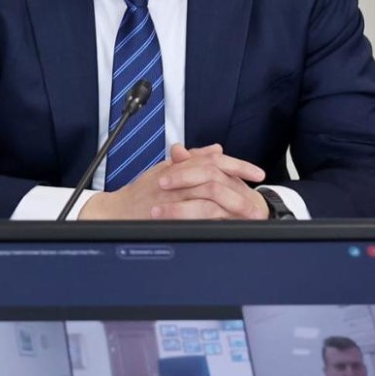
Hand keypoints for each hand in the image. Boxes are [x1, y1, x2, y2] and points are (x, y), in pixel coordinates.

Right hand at [79, 143, 267, 220]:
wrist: (115, 212)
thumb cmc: (139, 193)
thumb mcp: (165, 169)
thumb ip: (190, 159)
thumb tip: (216, 149)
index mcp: (177, 167)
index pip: (211, 160)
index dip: (237, 165)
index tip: (256, 173)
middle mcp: (175, 179)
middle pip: (213, 175)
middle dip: (239, 186)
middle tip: (259, 198)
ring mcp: (171, 198)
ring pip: (206, 195)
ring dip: (231, 204)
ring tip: (250, 214)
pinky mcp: (166, 215)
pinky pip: (194, 216)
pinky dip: (214, 220)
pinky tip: (229, 225)